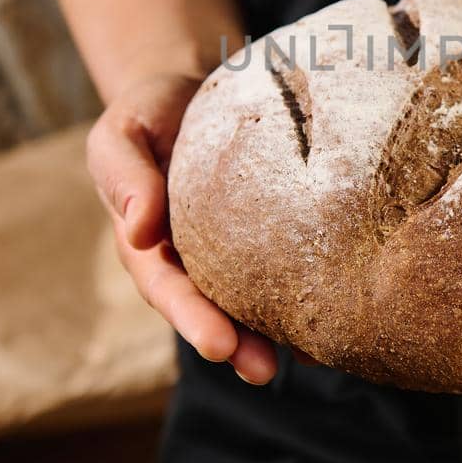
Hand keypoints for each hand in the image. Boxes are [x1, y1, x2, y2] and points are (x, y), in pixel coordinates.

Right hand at [86, 70, 318, 384]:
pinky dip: (308, 292)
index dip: (192, 319)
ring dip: (276, 333)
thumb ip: (124, 177)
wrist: (188, 92)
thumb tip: (139, 230)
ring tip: (313, 358)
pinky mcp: (266, 234)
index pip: (167, 289)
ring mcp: (228, 252)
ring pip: (252, 300)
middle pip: (212, 310)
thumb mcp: (121, 135)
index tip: (218, 345)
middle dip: (237, 344)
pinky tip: (340, 313)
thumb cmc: (147, 114)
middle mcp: (190, 260)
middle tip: (263, 370)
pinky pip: (284, 265)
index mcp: (149, 246)